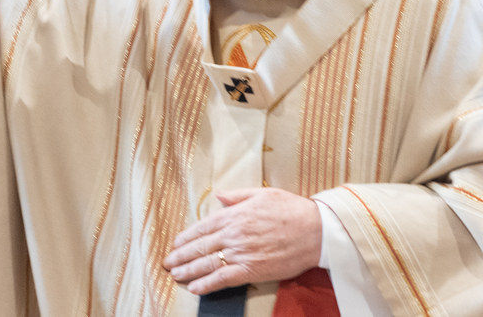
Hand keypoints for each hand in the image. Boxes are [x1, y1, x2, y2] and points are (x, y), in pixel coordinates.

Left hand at [163, 188, 321, 294]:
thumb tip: (219, 196)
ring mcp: (241, 253)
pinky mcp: (251, 270)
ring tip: (175, 275)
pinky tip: (195, 288)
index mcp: (234, 214)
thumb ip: (237, 196)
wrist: (315, 230)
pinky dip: (206, 284)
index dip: (186, 237)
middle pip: (200, 247)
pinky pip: (223, 279)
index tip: (175, 244)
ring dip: (187, 270)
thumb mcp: (262, 194)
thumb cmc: (291, 209)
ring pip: (207, 263)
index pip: (202, 227)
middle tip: (167, 262)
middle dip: (180, 256)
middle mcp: (233, 233)